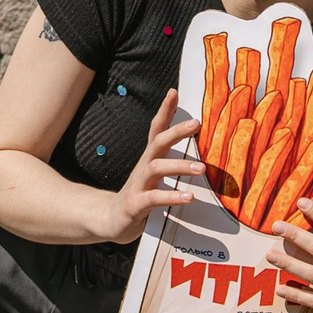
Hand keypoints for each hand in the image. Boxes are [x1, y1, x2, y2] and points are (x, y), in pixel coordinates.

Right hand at [90, 90, 204, 244]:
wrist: (110, 220)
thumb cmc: (140, 194)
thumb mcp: (154, 174)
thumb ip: (171, 161)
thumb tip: (195, 149)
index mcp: (149, 159)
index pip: (156, 130)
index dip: (164, 110)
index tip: (174, 92)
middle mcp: (143, 168)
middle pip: (157, 143)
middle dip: (176, 131)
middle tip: (196, 124)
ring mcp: (137, 185)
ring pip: (156, 168)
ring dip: (179, 166)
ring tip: (201, 169)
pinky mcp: (135, 205)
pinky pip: (154, 198)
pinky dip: (171, 196)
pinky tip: (188, 197)